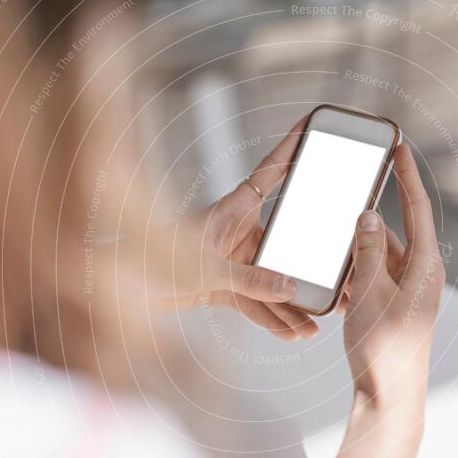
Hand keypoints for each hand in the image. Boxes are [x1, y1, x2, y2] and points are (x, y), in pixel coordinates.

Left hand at [149, 119, 318, 340]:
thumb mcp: (204, 268)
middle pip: (285, 244)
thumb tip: (289, 289)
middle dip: (308, 265)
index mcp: (234, 209)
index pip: (272, 171)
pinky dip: (272, 319)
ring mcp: (235, 261)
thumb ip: (248, 280)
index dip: (293, 147)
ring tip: (314, 326)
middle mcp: (239, 232)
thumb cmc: (150, 261)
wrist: (122, 289)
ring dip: (291, 305)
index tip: (314, 125)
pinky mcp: (226, 286)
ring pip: (273, 281)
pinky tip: (290, 333)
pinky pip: (257, 303)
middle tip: (336, 280)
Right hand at [342, 144, 444, 407]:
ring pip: (377, 259)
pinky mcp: (392, 307)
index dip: (407, 177)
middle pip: (392, 234)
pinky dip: (354, 278)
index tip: (400, 149)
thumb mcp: (371, 292)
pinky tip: (335, 284)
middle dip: (365, 225)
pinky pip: (372, 280)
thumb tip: (369, 216)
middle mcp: (420, 275)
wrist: (389, 397)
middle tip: (344, 206)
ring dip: (355, 256)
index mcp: (425, 267)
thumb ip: (369, 250)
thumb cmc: (385, 349)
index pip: (417, 209)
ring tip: (331, 254)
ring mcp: (406, 292)